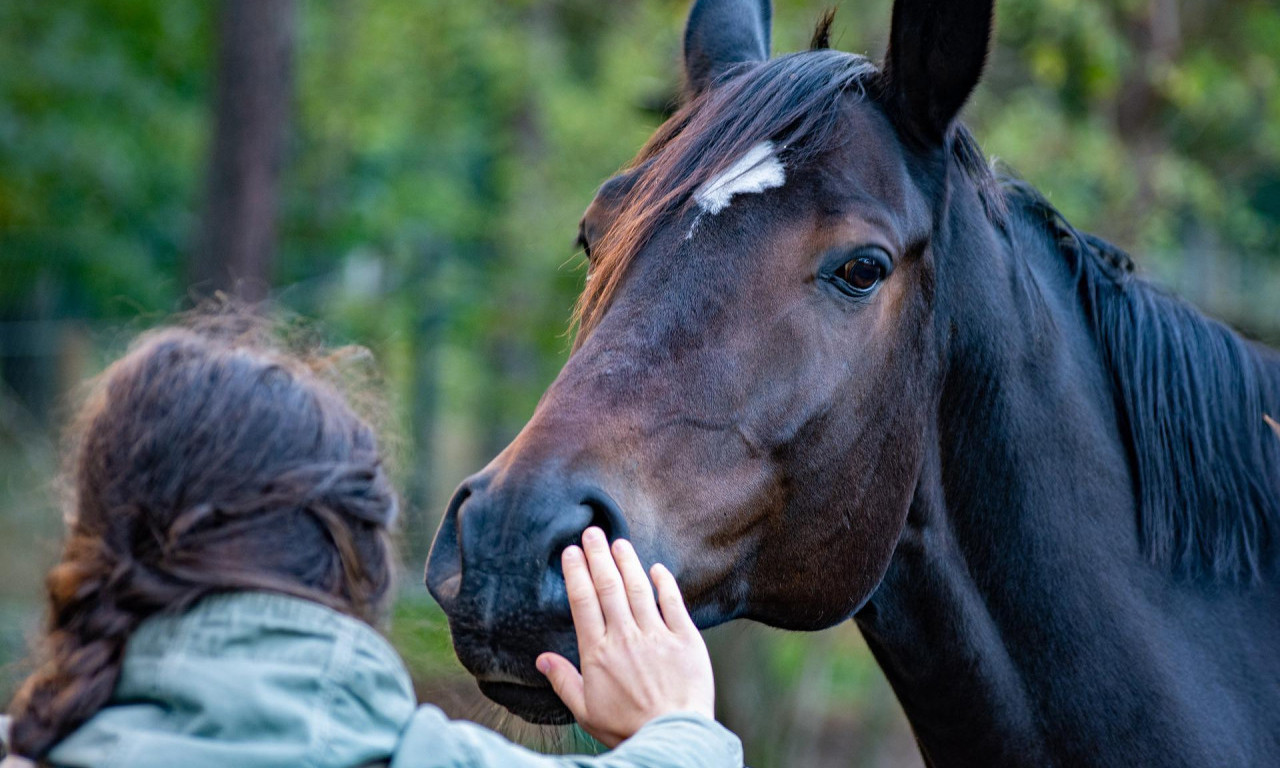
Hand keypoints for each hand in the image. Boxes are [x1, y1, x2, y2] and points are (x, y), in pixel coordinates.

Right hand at [535, 527, 715, 747]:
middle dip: (598, 556)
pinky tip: (657, 568)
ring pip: (638, 589)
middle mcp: (625, 638)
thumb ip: (564, 681)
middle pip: (608, 587)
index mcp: (598, 653)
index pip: (583, 603)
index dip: (576, 573)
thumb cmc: (627, 728)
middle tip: (591, 532)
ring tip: (618, 542)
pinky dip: (665, 584)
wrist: (672, 737)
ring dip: (627, 562)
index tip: (571, 552)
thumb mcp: (586, 710)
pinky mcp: (685, 640)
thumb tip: (541, 659)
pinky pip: (673, 604)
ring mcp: (656, 636)